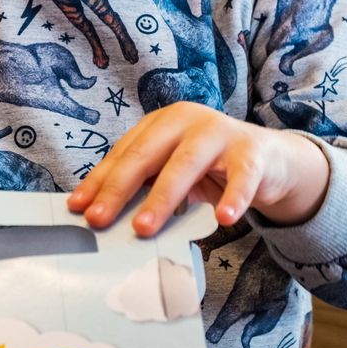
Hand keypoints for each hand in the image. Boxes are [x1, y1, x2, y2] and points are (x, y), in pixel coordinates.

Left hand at [68, 102, 329, 235]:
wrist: (269, 158)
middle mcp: (187, 120)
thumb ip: (144, 184)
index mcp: (161, 122)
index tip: (78, 208)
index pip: (124, 153)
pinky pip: (242, 177)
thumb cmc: (209, 166)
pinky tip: (224, 219)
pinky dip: (234, 198)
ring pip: (186, 165)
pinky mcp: (252, 152)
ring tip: (144, 227)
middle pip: (146, 155)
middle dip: (119, 189)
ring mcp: (221, 133)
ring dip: (162, 198)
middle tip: (99, 220)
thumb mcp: (172, 169)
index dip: (99, 181)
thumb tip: (101, 215)